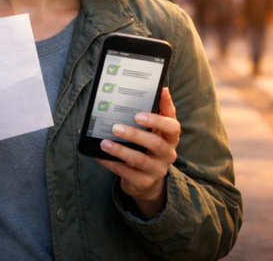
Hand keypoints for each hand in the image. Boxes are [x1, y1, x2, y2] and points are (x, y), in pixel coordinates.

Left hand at [96, 87, 179, 219]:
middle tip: (116, 127)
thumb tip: (162, 89)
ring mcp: (157, 170)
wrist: (147, 180)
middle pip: (155, 143)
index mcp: (170, 138)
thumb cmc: (149, 146)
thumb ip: (158, 111)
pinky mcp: (144, 182)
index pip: (172, 126)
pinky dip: (111, 163)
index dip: (158, 119)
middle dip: (135, 134)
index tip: (139, 114)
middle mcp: (167, 154)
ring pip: (139, 160)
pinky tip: (100, 155)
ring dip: (120, 150)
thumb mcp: (155, 130)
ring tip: (104, 143)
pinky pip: (125, 173)